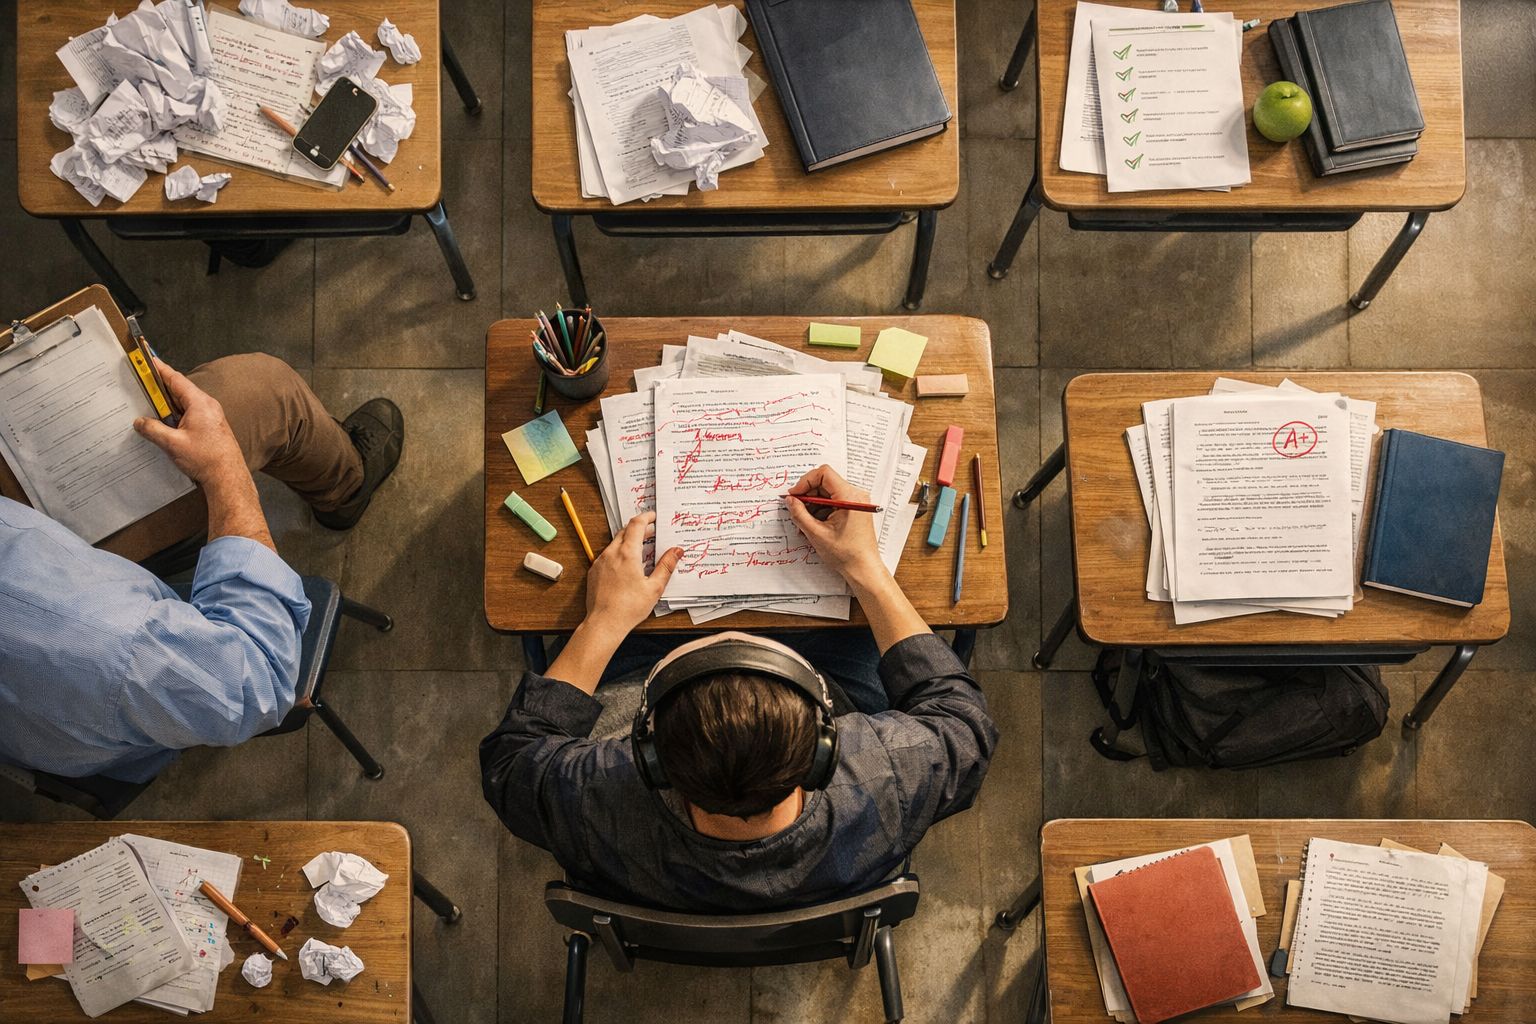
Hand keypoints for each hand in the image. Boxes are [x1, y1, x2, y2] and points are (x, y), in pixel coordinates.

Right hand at [132, 358, 248, 489]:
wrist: (228, 477)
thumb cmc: (207, 459)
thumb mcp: (173, 443)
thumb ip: (153, 430)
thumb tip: (139, 422)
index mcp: (200, 403)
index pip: (176, 379)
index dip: (160, 369)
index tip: (147, 359)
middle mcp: (207, 405)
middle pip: (179, 389)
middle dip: (159, 385)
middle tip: (141, 380)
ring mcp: (209, 416)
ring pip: (183, 402)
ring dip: (166, 402)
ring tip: (147, 401)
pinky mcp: (209, 426)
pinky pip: (188, 413)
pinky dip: (174, 414)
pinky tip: (163, 421)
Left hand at [585, 511, 683, 634]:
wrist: (604, 623)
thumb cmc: (628, 608)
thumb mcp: (654, 587)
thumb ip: (666, 566)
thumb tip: (676, 551)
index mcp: (627, 554)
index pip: (636, 525)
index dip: (646, 517)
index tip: (653, 516)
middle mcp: (611, 554)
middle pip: (625, 531)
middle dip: (639, 529)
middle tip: (651, 533)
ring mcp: (600, 562)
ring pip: (615, 543)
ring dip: (628, 541)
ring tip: (641, 550)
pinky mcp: (594, 571)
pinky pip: (607, 555)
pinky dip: (618, 553)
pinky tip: (626, 565)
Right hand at [786, 464, 883, 584]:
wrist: (863, 568)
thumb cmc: (846, 554)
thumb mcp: (816, 533)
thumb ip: (800, 514)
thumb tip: (790, 500)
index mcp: (849, 497)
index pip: (824, 474)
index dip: (805, 481)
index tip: (795, 495)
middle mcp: (855, 495)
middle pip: (824, 483)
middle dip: (807, 496)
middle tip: (795, 509)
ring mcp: (856, 502)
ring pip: (827, 493)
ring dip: (812, 505)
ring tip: (803, 523)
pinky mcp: (854, 509)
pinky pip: (833, 502)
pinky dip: (821, 510)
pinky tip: (813, 525)